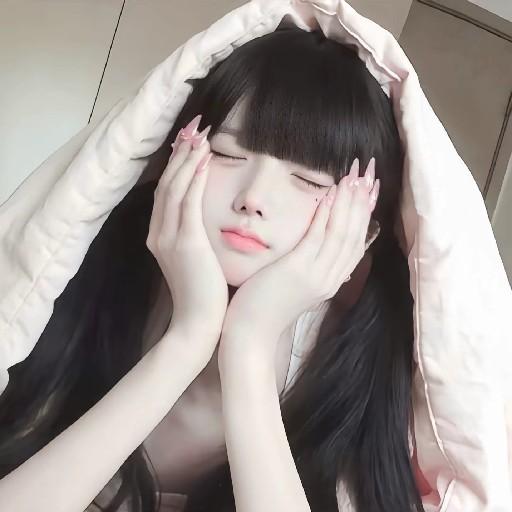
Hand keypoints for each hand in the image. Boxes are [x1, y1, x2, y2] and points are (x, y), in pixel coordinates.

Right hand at [146, 114, 227, 361]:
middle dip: (180, 153)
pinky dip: (194, 179)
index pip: (167, 192)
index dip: (177, 165)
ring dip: (188, 159)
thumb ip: (193, 238)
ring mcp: (169, 238)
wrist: (198, 324)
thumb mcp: (194, 261)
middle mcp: (159, 233)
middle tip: (194, 126)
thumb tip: (205, 221)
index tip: (190, 142)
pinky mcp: (186, 243)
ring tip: (200, 134)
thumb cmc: (203, 295)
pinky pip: (189, 203)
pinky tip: (205, 160)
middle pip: (167, 184)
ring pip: (176, 188)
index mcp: (160, 237)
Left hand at [219, 157, 379, 361]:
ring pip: (341, 233)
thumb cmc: (267, 307)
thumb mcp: (295, 286)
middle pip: (355, 235)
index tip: (369, 190)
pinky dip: (326, 214)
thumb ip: (311, 266)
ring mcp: (317, 276)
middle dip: (363, 202)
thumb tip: (319, 246)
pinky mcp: (299, 271)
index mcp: (330, 281)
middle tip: (368, 173)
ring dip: (348, 203)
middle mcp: (330, 278)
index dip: (364, 215)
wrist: (250, 335)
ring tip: (354, 176)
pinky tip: (329, 195)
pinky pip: (318, 237)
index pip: (355, 244)